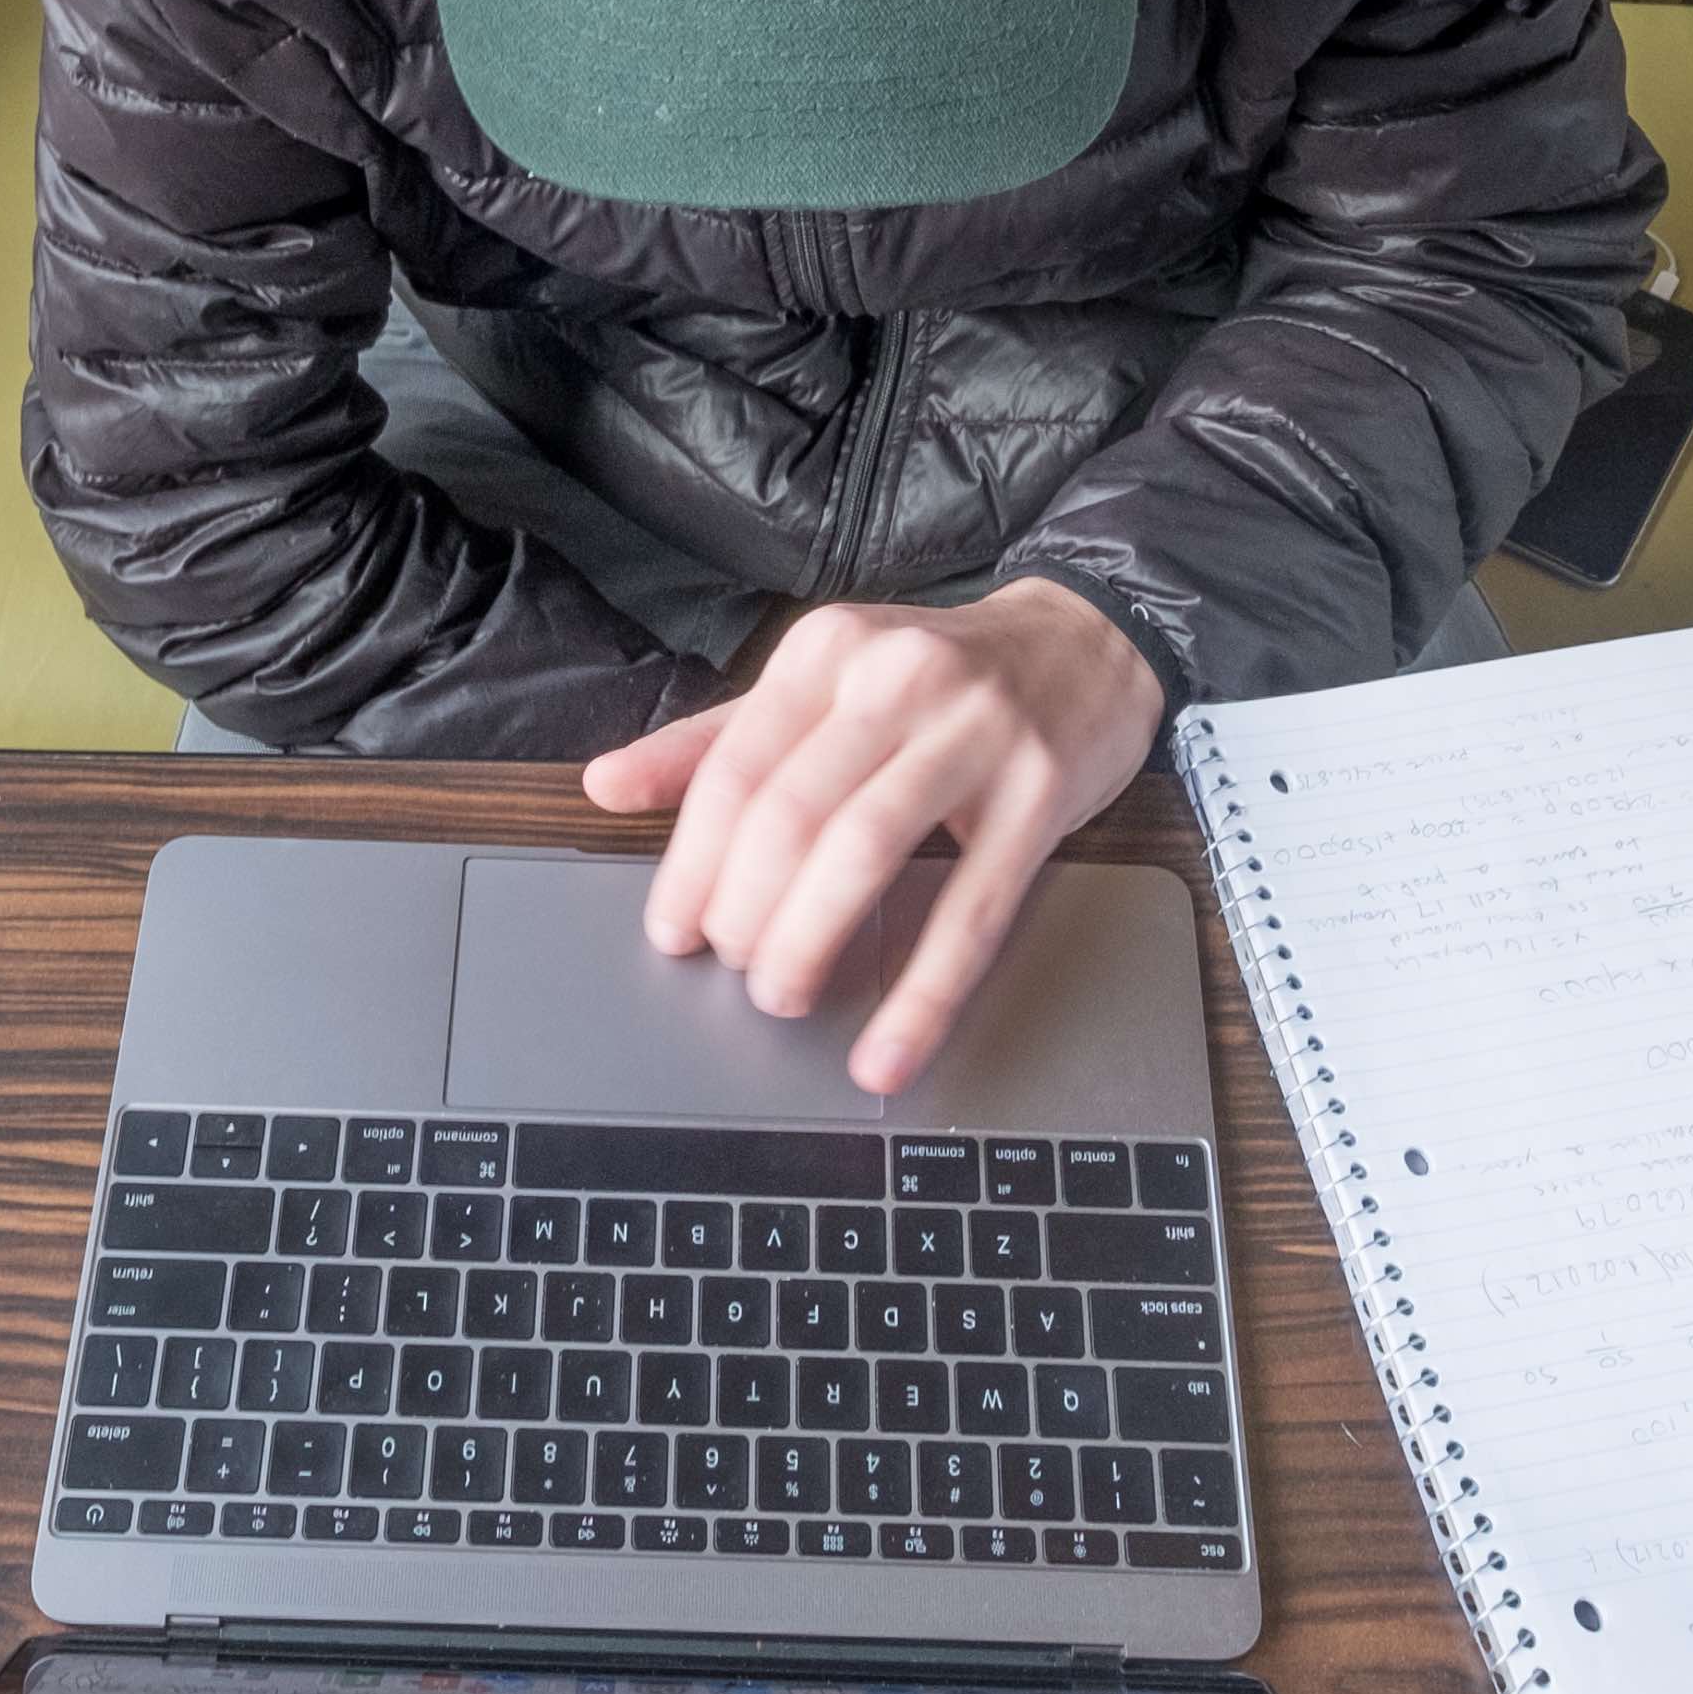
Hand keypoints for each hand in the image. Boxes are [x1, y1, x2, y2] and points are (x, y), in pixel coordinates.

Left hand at [580, 582, 1165, 1095]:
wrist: (1087, 643)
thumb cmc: (940, 678)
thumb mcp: (824, 685)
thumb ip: (715, 741)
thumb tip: (605, 786)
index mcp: (827, 652)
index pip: (734, 770)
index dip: (691, 866)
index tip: (673, 934)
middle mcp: (896, 678)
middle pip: (790, 815)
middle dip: (746, 913)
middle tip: (738, 969)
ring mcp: (975, 733)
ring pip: (865, 853)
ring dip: (808, 941)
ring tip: (784, 997)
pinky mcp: (1040, 794)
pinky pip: (971, 910)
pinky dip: (923, 994)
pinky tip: (888, 1050)